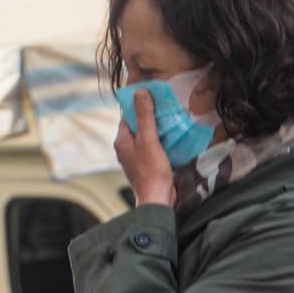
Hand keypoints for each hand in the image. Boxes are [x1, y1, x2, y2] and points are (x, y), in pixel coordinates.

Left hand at [115, 89, 175, 207]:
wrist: (157, 200)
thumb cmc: (152, 171)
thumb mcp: (149, 139)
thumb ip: (145, 116)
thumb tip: (140, 92)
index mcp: (122, 140)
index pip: (128, 114)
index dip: (139, 103)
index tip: (153, 95)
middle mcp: (125, 148)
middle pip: (137, 125)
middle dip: (150, 115)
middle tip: (165, 107)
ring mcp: (135, 158)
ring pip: (145, 136)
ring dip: (157, 129)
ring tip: (171, 120)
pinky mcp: (146, 166)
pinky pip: (152, 147)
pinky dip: (160, 141)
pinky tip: (172, 139)